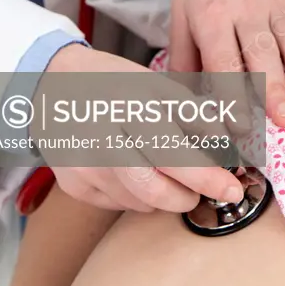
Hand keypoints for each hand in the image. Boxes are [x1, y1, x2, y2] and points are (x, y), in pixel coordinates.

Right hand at [40, 43, 243, 212]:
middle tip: (208, 186)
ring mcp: (84, 168)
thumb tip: (226, 145)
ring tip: (172, 170)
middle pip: (156, 190)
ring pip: (141, 203)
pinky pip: (120, 204)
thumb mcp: (155, 84)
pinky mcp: (73, 186)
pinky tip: (140, 170)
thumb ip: (191, 114)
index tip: (232, 188)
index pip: (175, 155)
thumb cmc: (112, 81)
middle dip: (190, 195)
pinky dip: (140, 195)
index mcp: (129, 108)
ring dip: (166, 194)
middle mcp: (103, 141)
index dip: (208, 178)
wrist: (52, 84)